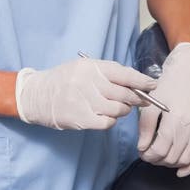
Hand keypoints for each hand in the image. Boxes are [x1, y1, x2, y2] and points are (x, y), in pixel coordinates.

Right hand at [15, 58, 158, 130]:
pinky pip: (107, 123)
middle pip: (124, 93)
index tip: (153, 85)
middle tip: (140, 100)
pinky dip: (110, 121)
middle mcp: (88, 82)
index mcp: (91, 67)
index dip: (142, 80)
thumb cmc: (64, 81)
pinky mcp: (80, 118)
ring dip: (122, 111)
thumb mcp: (83, 69)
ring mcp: (84, 101)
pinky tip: (104, 116)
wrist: (36, 95)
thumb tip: (136, 83)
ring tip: (115, 108)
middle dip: (136, 98)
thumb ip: (107, 74)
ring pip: (118, 109)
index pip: (124, 73)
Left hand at [137, 42, 189, 177]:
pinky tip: (181, 171)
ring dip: (171, 163)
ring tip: (161, 157)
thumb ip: (145, 127)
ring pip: (185, 159)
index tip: (142, 152)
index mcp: (175, 120)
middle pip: (171, 157)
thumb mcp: (151, 103)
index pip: (159, 150)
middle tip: (149, 153)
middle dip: (156, 159)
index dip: (147, 155)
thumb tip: (143, 147)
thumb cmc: (169, 85)